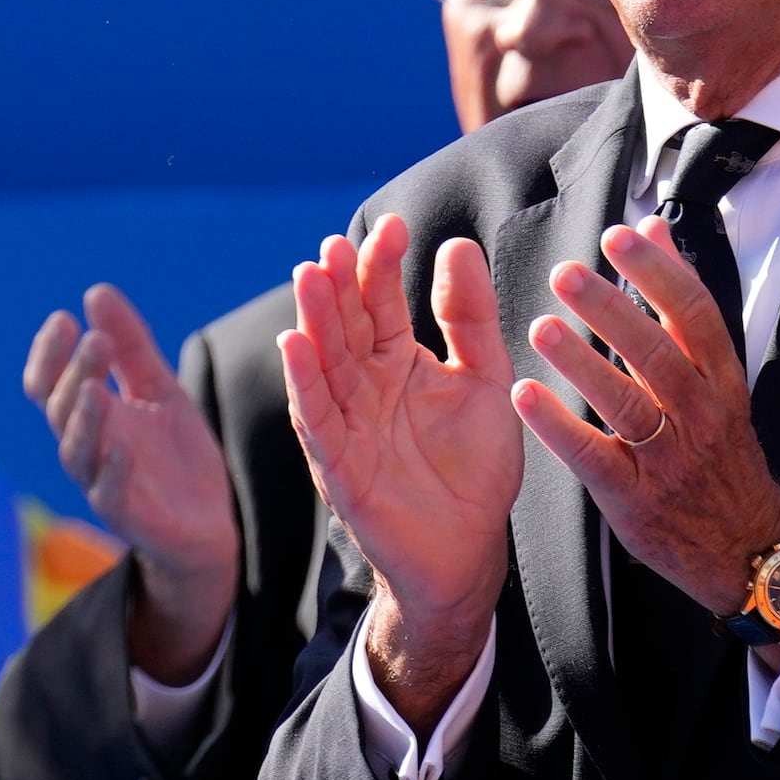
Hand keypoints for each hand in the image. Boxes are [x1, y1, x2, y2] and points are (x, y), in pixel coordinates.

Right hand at [24, 284, 239, 683]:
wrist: (207, 526)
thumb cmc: (175, 458)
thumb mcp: (160, 391)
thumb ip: (131, 347)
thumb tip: (95, 291)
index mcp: (88, 417)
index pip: (48, 382)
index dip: (48, 353)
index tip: (62, 318)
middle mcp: (87, 447)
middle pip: (61, 408)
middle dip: (74, 373)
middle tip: (97, 341)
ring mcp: (103, 482)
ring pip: (76, 450)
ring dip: (83, 419)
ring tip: (96, 389)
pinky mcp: (129, 516)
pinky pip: (109, 496)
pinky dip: (112, 472)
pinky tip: (123, 448)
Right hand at [276, 218, 523, 724]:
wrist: (466, 552)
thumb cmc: (474, 470)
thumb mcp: (484, 382)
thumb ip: (469, 318)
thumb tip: (457, 245)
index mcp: (394, 361)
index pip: (380, 301)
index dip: (381, 265)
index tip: (394, 226)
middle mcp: (361, 384)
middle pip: (342, 323)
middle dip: (338, 284)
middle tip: (338, 245)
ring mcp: (343, 421)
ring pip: (321, 360)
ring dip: (312, 318)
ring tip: (310, 275)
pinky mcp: (336, 462)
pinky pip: (314, 416)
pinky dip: (302, 381)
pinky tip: (295, 345)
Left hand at [519, 220, 779, 637]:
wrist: (743, 547)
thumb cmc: (716, 448)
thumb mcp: (713, 377)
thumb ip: (678, 303)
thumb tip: (654, 226)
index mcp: (719, 381)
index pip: (696, 317)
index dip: (659, 274)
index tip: (619, 237)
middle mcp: (700, 415)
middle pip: (658, 355)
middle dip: (613, 312)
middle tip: (566, 274)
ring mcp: (669, 458)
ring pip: (628, 405)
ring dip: (583, 365)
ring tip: (540, 327)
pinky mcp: (636, 497)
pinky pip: (595, 458)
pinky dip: (559, 427)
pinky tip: (523, 396)